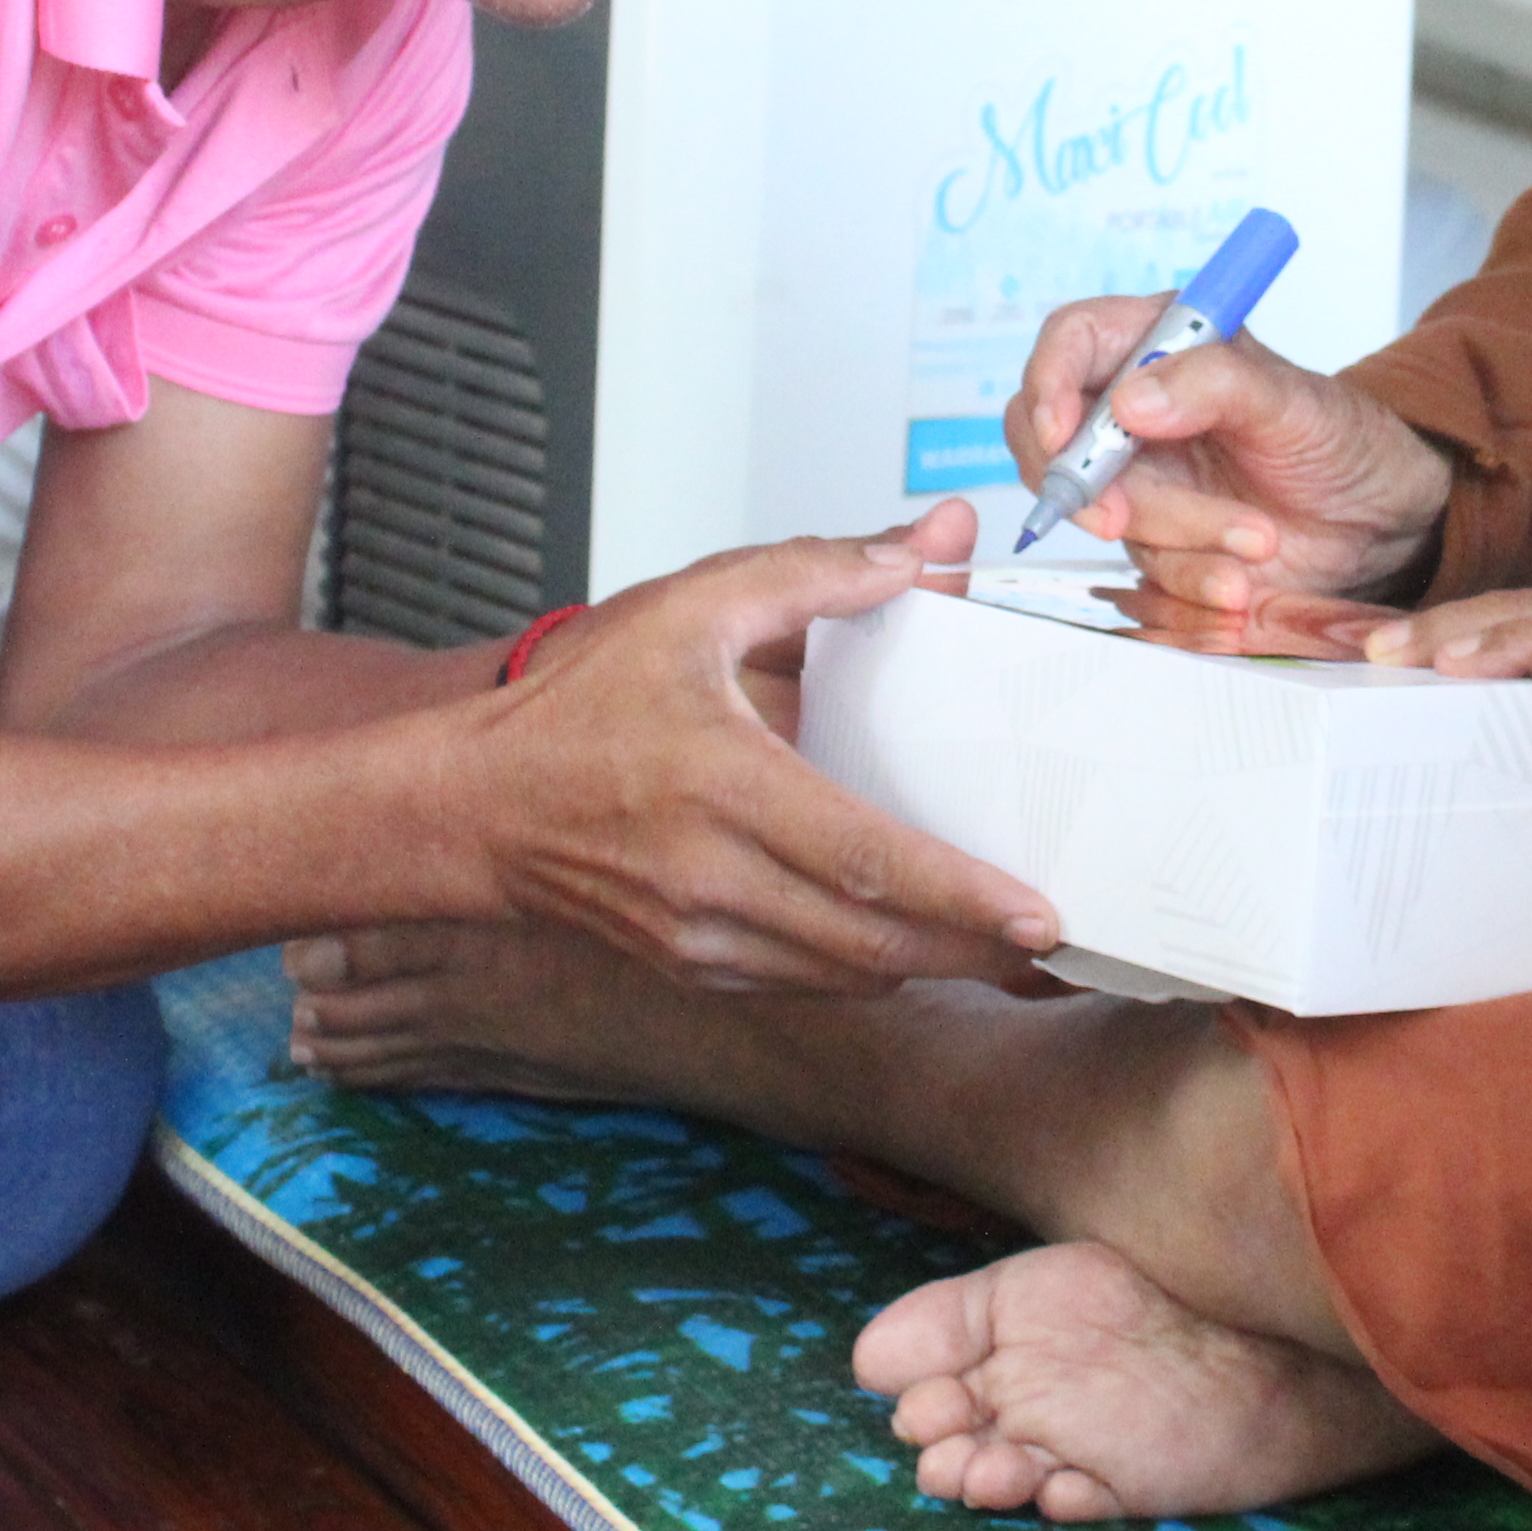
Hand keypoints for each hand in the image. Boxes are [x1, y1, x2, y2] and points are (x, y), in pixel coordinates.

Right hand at [468, 501, 1057, 992]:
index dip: (959, 896)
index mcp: (720, 787)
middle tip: (1061, 947)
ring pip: (847, 977)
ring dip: (932, 967)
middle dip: (976, 952)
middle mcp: (713, 881)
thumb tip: (930, 546)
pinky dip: (869, 970)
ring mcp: (700, 939)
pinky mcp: (692, 968)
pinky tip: (915, 945)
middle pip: (874, 944)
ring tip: (1011, 952)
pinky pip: (805, 984)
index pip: (863, 860)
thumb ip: (818, 573)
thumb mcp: (692, 609)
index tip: (1038, 915)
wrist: (470, 809)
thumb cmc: (575, 708)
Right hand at [1001, 302, 1452, 606]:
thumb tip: (1129, 402)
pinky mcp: (1158, 536)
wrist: (1380, 521)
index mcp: (1162, 342)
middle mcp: (1136, 405)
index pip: (1072, 341)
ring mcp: (1142, 475)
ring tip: (1257, 539)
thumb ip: (1216, 385)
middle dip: (1084, 485)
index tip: (1061, 434)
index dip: (1048, 383)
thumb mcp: (1293, 402)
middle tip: (1122, 518)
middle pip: (1050, 435)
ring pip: (1100, 511)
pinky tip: (1239, 578)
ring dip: (1175, 536)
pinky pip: (1141, 565)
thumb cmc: (1343, 440)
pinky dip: (1187, 577)